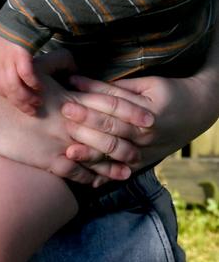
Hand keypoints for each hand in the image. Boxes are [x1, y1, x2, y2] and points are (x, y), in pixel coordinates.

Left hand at [0, 33, 41, 114]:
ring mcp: (9, 57)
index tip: (19, 103)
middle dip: (19, 103)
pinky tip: (40, 87)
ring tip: (38, 102)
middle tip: (32, 110)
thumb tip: (19, 76)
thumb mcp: (6, 47)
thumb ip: (9, 61)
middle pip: (5, 90)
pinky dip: (33, 83)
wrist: (22, 12)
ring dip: (26, 97)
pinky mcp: (21, 53)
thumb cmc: (17, 31)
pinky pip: (25, 74)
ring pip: (13, 86)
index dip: (7, 97)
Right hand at [0, 71, 134, 186]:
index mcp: (70, 99)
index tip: (150, 117)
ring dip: (115, 165)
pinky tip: (100, 183)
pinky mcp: (49, 161)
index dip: (131, 112)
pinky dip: (90, 179)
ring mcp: (61, 143)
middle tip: (146, 146)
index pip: (108, 105)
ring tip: (130, 170)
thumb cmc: (12, 90)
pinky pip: (76, 174)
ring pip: (96, 157)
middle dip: (130, 141)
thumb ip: (58, 64)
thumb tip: (73, 59)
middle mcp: (70, 122)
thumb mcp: (36, 71)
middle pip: (109, 134)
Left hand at [62, 69, 216, 171]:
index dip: (91, 98)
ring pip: (114, 155)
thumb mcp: (148, 84)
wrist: (198, 112)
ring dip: (91, 154)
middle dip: (85, 123)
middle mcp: (146, 135)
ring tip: (69, 153)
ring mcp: (145, 152)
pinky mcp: (143, 163)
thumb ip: (117, 86)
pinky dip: (105, 177)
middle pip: (112, 129)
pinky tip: (87, 180)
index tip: (70, 92)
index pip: (114, 105)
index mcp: (147, 112)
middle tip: (63, 115)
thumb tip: (81, 80)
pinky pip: (121, 172)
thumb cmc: (170, 92)